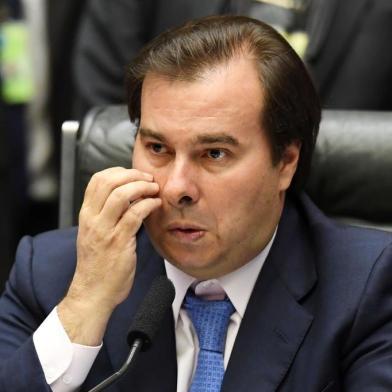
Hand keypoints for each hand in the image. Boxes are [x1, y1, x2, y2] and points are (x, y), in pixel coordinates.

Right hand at [58, 167, 160, 344]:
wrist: (93, 293)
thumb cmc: (98, 264)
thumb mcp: (94, 234)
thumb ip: (106, 215)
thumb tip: (128, 196)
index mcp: (86, 215)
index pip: (97, 180)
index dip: (118, 171)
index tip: (135, 174)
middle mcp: (92, 219)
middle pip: (109, 182)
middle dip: (133, 175)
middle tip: (149, 179)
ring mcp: (104, 230)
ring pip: (121, 195)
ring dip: (142, 187)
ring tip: (154, 189)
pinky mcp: (119, 242)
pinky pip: (134, 215)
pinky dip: (148, 205)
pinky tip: (156, 204)